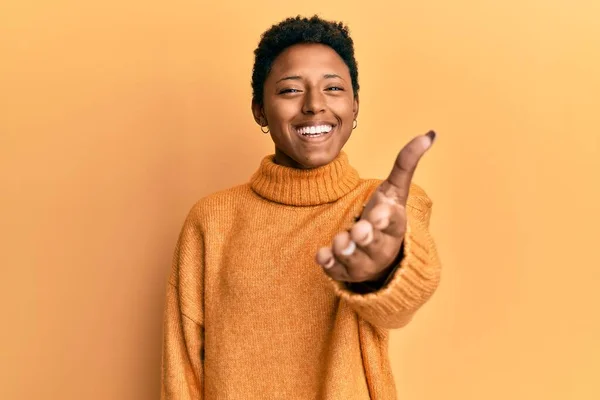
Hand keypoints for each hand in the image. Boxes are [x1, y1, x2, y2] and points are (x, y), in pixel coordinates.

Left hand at [316, 130, 435, 283]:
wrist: (378, 257)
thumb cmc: (385, 217)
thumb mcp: (395, 191)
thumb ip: (406, 164)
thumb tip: (429, 134)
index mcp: (394, 226)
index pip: (393, 222)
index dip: (386, 218)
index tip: (379, 214)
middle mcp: (379, 247)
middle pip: (374, 244)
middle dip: (366, 237)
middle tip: (360, 230)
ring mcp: (361, 261)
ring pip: (353, 257)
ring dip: (345, 248)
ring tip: (341, 241)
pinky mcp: (343, 270)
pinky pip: (334, 269)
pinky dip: (328, 263)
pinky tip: (322, 255)